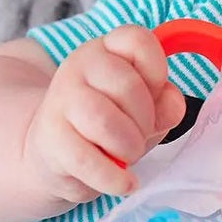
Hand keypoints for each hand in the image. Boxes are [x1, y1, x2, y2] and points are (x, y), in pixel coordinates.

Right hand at [23, 25, 185, 203]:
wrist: (55, 153)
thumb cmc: (110, 125)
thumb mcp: (144, 110)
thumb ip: (164, 104)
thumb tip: (173, 105)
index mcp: (107, 50)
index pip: (135, 39)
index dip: (156, 70)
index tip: (155, 93)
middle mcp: (79, 67)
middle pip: (127, 85)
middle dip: (146, 119)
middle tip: (141, 135)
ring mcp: (60, 101)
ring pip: (104, 120)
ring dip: (129, 146)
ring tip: (129, 156)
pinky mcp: (49, 139)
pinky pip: (87, 160)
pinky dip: (114, 178)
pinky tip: (124, 182)